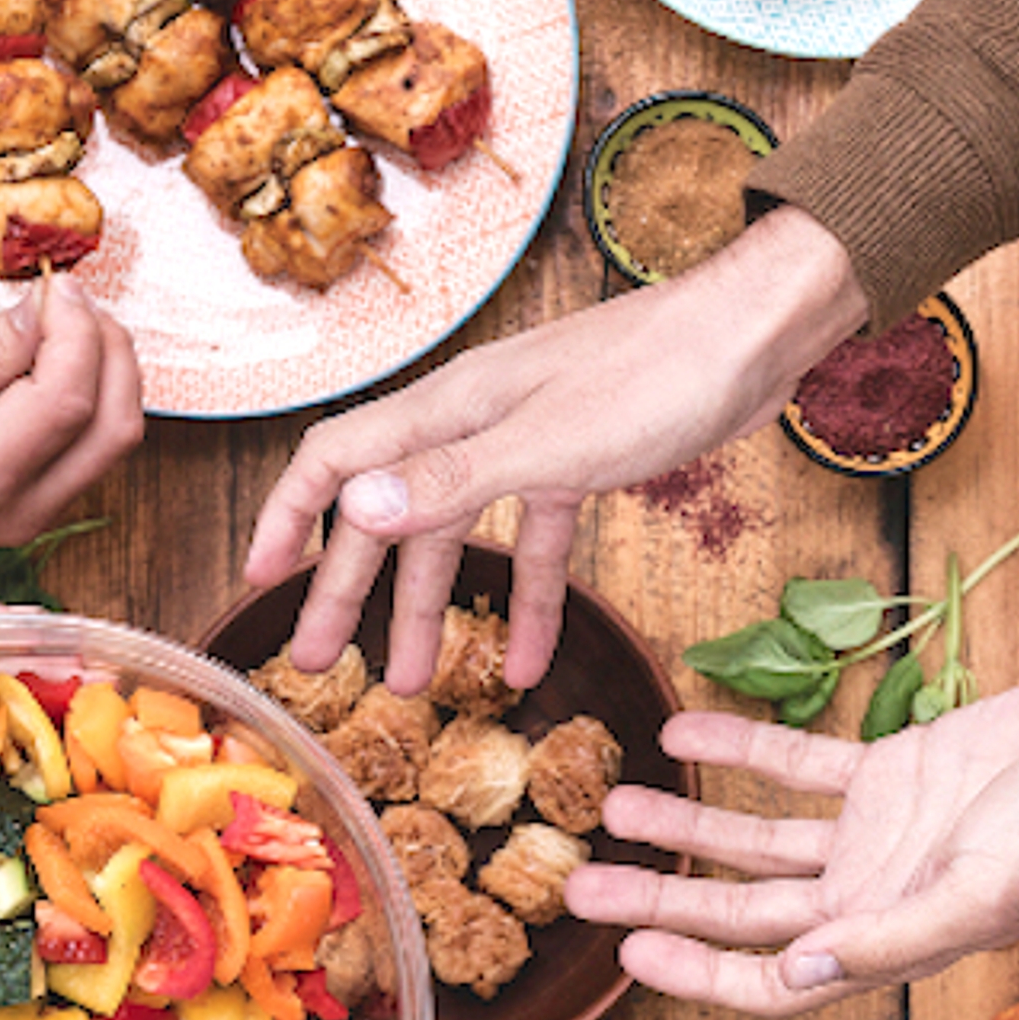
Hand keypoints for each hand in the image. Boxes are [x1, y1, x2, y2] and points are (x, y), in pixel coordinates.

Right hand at [0, 279, 144, 556]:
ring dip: (109, 371)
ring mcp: (42, 513)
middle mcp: (25, 507)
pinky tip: (60, 361)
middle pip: (114, 426)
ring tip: (66, 325)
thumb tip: (50, 308)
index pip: (68, 402)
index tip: (59, 286)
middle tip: (71, 300)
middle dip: (109, 349)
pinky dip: (96, 396)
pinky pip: (97, 446)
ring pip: (116, 438)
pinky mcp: (49, 502)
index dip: (78, 334)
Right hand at [242, 209, 865, 692]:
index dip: (290, 517)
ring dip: (438, 611)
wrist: (757, 333)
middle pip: (392, 512)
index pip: (336, 459)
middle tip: (321, 663)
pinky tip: (531, 665)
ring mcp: (530, 441)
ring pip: (462, 537)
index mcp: (451, 408)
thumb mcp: (554, 442)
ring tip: (416, 686)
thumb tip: (360, 512)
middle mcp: (476, 421)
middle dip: (352, 590)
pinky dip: (531, 604)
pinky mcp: (583, 461)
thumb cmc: (662, 372)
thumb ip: (456, 481)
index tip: (261, 581)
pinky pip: (539, 543)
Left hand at [559, 675, 1018, 1015]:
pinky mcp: (897, 768)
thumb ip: (892, 935)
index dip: (697, 970)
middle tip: (578, 880)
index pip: (771, 975)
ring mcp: (879, 830)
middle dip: (662, 898)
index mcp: (889, 937)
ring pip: (757, 839)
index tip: (626, 952)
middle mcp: (872, 893)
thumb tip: (795, 977)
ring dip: (688, 824)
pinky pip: (801, 764)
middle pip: (743, 908)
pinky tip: (684, 725)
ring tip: (614, 802)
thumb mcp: (984, 889)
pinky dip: (743, 748)